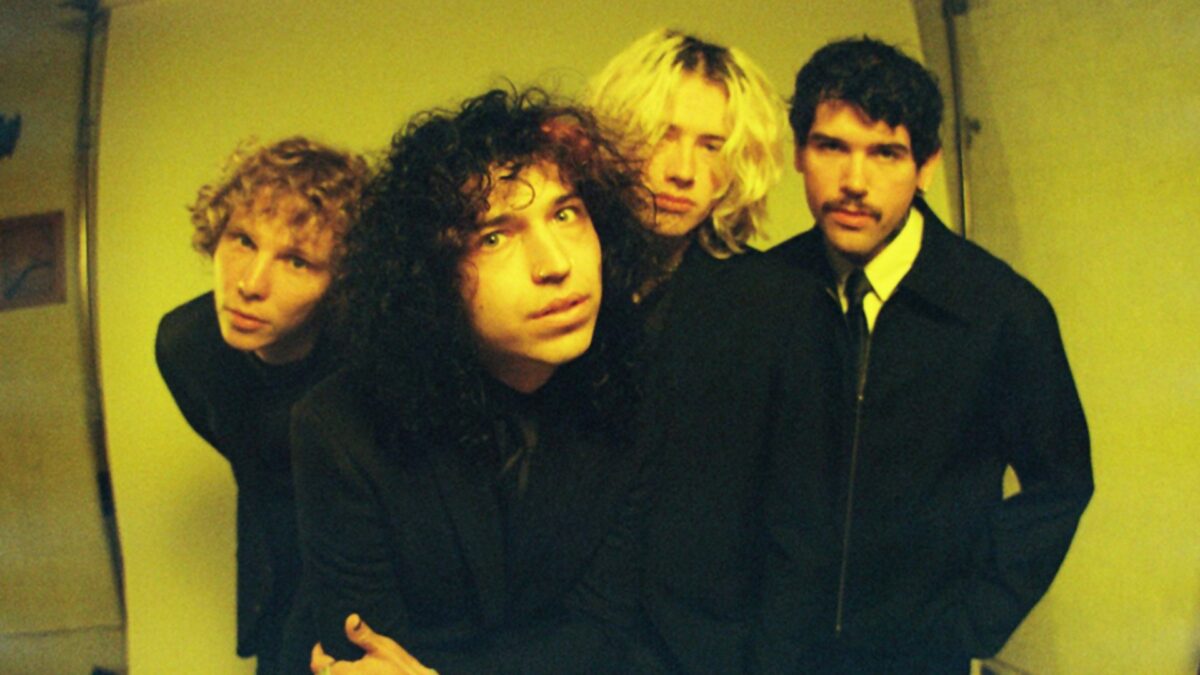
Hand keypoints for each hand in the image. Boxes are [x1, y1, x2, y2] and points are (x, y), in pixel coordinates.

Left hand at [311, 614, 437, 674]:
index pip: (318, 664)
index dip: (317, 652)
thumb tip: (350, 618)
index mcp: (345, 673)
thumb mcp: (383, 647)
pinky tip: (354, 671)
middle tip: (330, 651)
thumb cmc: (401, 669)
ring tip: (340, 661)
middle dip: (324, 664)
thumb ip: (362, 635)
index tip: (322, 643)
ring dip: (333, 672)